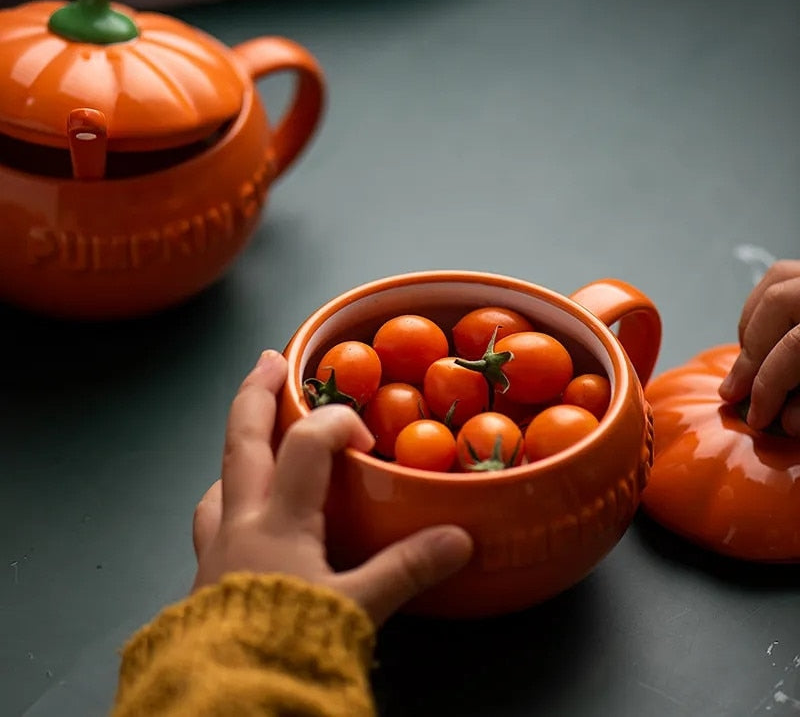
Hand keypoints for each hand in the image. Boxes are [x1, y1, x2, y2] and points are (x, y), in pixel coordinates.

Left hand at [191, 349, 472, 625]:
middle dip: (256, 394)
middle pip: (243, 441)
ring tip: (252, 439)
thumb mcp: (358, 607)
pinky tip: (241, 516)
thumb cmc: (289, 645)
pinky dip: (228, 502)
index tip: (365, 435)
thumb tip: (459, 538)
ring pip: (220, 481)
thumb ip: (407, 567)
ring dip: (238, 452)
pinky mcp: (207, 576)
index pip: (308, 444)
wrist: (229, 697)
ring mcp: (216, 547)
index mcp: (280, 519)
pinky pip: (212, 521)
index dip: (338, 422)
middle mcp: (241, 521)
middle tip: (267, 359)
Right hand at [718, 260, 799, 435]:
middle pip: (778, 302)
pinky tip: (763, 336)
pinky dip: (765, 305)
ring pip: (777, 279)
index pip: (796, 345)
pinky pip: (785, 277)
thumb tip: (782, 420)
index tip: (759, 417)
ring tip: (747, 362)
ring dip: (753, 323)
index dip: (770, 386)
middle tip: (737, 393)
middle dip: (752, 353)